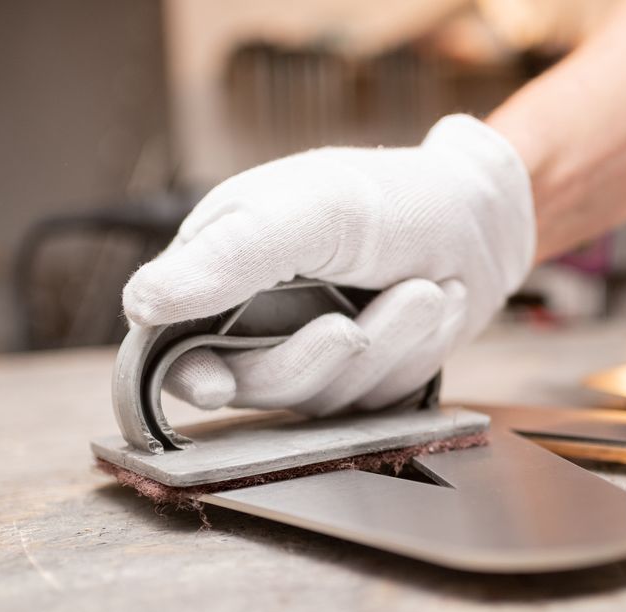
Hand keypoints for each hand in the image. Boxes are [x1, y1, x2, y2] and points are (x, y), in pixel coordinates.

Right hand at [122, 115, 533, 415]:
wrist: (484, 217)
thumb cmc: (395, 197)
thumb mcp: (311, 209)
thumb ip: (228, 257)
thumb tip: (141, 304)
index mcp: (223, 268)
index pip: (172, 346)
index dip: (187, 375)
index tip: (214, 383)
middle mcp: (258, 318)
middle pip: (255, 387)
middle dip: (318, 357)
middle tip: (368, 318)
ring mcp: (312, 353)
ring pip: (323, 399)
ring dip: (387, 346)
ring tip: (426, 290)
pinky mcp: (362, 379)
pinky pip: (375, 401)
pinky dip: (413, 357)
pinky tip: (433, 309)